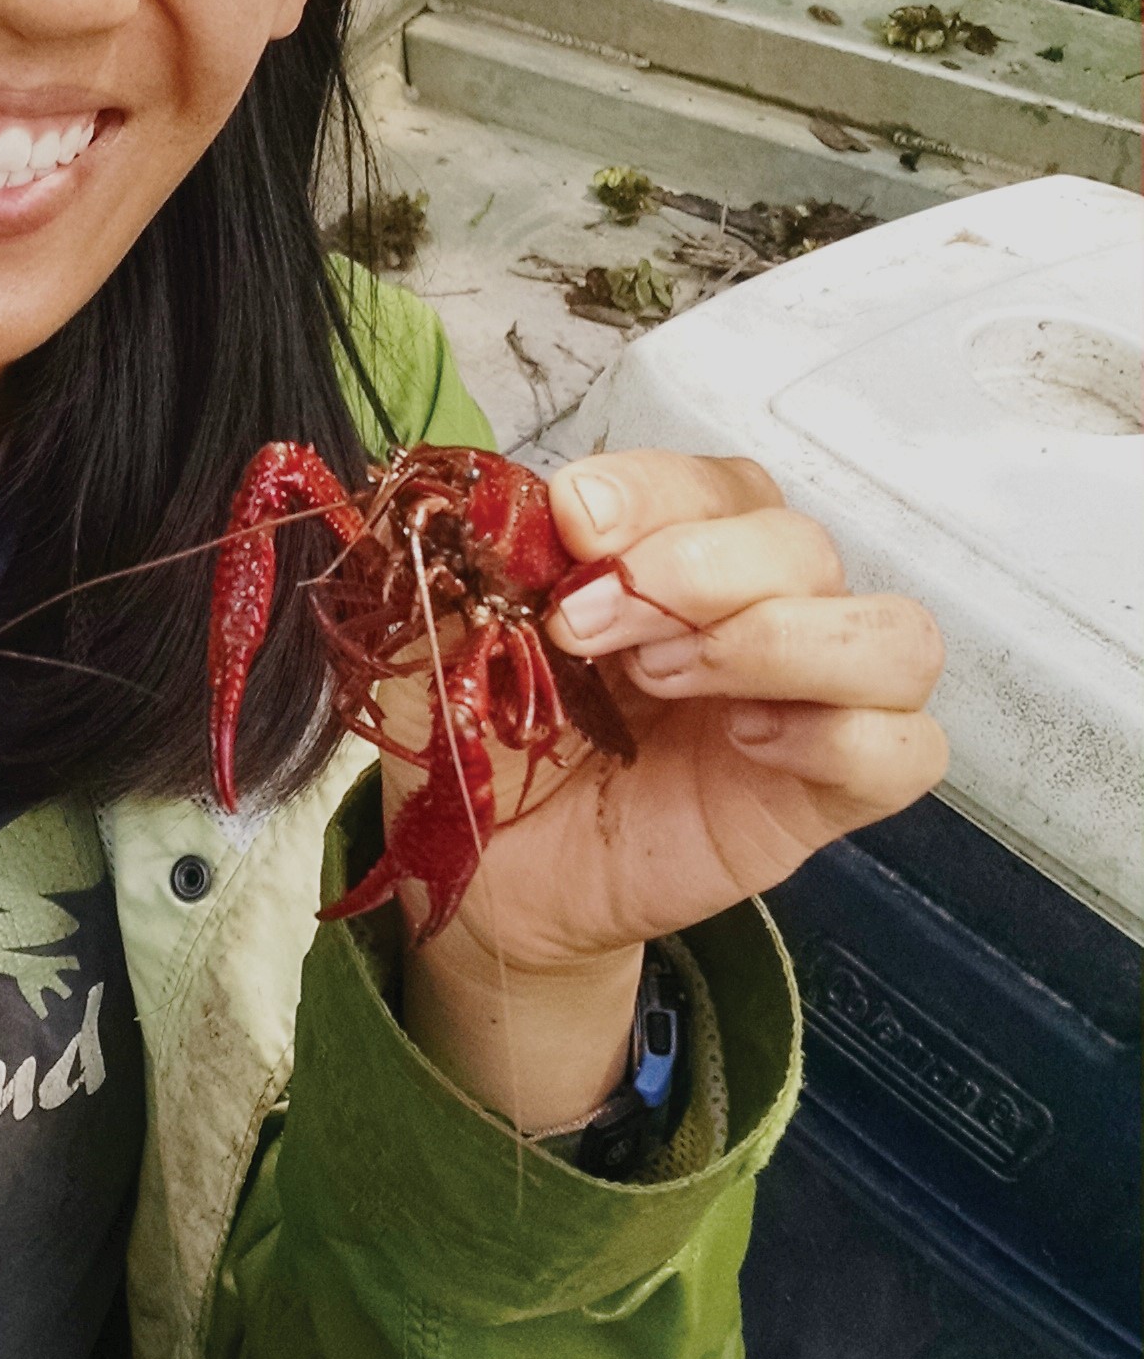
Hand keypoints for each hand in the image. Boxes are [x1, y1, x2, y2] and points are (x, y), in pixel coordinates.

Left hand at [396, 448, 946, 1133]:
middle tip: (583, 626)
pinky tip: (743, 742)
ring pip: (895, 634)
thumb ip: (485, 559)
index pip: (722, 484)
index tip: (572, 523)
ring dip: (777, 638)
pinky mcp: (824, 794)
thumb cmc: (479, 738)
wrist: (478, 874)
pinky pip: (906, 748)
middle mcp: (765, 612)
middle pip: (806, 545)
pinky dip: (841, 732)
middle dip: (693, 569)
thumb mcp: (452, 631)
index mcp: (683, 552)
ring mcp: (809, 704)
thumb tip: (525, 504)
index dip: (655, 491)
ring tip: (660, 679)